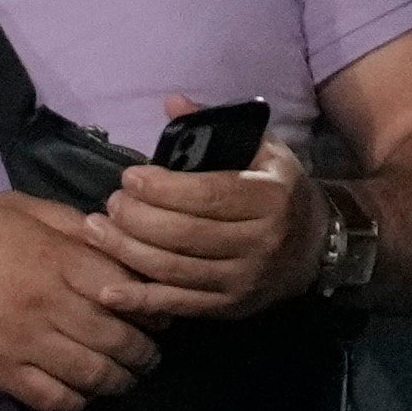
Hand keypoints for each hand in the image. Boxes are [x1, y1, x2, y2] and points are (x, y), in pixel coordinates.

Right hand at [0, 189, 163, 410]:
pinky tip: (84, 394)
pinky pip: (53, 398)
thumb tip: (119, 237)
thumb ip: (72, 223)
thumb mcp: (19, 210)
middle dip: (144, 352)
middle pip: (117, 337)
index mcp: (56, 257)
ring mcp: (22, 342)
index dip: (151, 304)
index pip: (126, 287)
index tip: (160, 312)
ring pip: (92, 373)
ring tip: (126, 378)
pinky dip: (78, 401)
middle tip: (150, 355)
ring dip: (118, 381)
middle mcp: (45, 302)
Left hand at [89, 134, 321, 321]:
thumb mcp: (264, 151)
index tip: (129, 177)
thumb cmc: (279, 192)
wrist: (315, 247)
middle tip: (110, 203)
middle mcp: (260, 241)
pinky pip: (177, 304)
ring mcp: (243, 279)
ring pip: (174, 269)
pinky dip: (139, 300)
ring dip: (127, 251)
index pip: (208, 194)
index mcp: (270, 197)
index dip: (162, 188)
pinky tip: (106, 290)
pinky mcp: (229, 308)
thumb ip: (217, 126)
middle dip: (137, 218)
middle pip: (184, 234)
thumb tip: (171, 102)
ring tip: (97, 231)